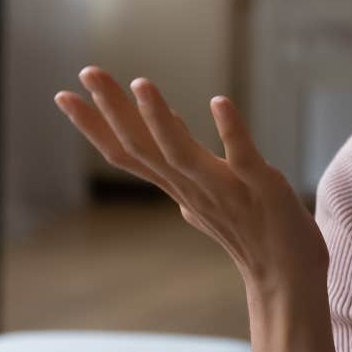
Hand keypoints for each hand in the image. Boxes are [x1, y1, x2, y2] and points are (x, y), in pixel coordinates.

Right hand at [54, 66, 327, 292]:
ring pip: (181, 155)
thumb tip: (170, 143)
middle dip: (113, 109)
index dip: (95, 126)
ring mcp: (227, 192)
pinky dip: (231, 131)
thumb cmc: (254, 237)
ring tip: (141, 83)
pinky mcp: (264, 191)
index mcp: (180, 189)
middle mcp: (193, 190)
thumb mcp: (210, 198)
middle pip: (143, 148)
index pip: (129, 155)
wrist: (288, 281)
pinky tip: (219, 102)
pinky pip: (244, 160)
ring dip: (159, 120)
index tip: (63, 94)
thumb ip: (187, 171)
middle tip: (87, 70)